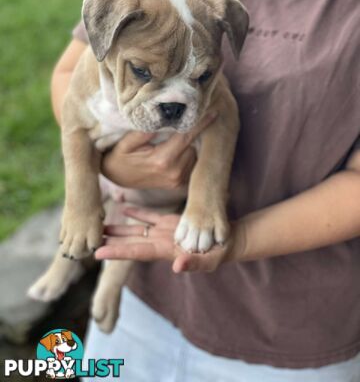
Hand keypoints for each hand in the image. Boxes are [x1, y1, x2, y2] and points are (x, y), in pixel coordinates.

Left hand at [95, 207, 232, 272]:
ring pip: (136, 229)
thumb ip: (194, 263)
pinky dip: (137, 212)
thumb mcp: (210, 260)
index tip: (97, 253)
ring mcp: (164, 232)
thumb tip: (177, 266)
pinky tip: (124, 206)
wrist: (227, 241)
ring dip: (119, 227)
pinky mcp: (170, 222)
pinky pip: (150, 216)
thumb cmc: (220, 253)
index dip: (117, 252)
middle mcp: (160, 242)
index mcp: (165, 251)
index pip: (136, 252)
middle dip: (110, 241)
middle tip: (89, 239)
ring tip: (101, 224)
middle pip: (130, 242)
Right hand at [101, 112, 216, 189]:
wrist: (115, 177)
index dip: (201, 123)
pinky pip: (191, 163)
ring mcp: (177, 180)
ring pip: (194, 154)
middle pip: (193, 145)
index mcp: (162, 160)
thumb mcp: (126, 142)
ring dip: (190, 145)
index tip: (214, 112)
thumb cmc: (120, 157)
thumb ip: (143, 132)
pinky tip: (177, 150)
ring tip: (177, 137)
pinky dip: (187, 154)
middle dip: (193, 132)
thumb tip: (162, 118)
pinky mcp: (178, 184)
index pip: (186, 137)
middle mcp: (174, 172)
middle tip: (187, 120)